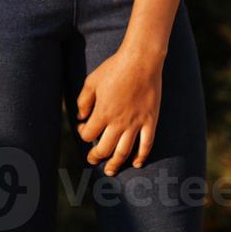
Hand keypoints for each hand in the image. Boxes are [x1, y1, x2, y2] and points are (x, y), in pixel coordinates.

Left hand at [75, 47, 163, 176]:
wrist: (141, 61)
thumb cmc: (114, 68)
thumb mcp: (91, 81)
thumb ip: (83, 101)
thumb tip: (79, 117)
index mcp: (102, 113)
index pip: (88, 134)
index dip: (82, 134)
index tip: (82, 129)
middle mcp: (118, 122)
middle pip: (105, 149)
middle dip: (96, 157)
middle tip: (92, 160)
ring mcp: (136, 123)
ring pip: (124, 151)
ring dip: (116, 164)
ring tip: (110, 171)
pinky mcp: (151, 120)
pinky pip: (147, 144)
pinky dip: (141, 156)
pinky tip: (137, 164)